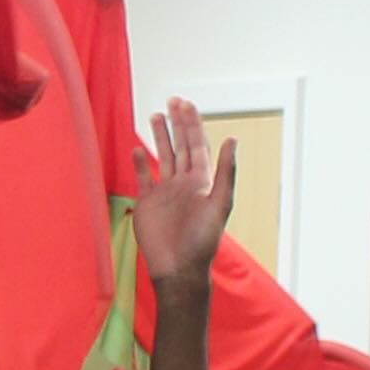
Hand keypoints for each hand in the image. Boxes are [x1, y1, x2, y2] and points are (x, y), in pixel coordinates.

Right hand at [137, 99, 238, 287]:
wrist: (177, 268)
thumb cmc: (202, 242)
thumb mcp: (219, 204)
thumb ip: (225, 172)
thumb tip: (232, 140)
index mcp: (202, 181)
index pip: (196, 145)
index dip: (192, 124)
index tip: (185, 104)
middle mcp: (183, 183)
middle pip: (180, 146)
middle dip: (177, 123)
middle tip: (172, 101)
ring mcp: (165, 192)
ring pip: (162, 157)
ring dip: (159, 137)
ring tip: (155, 115)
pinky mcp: (147, 203)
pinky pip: (143, 178)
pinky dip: (140, 163)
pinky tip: (137, 149)